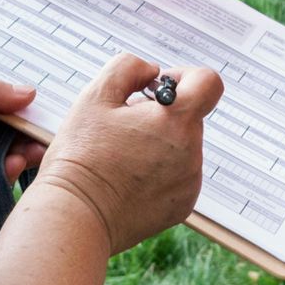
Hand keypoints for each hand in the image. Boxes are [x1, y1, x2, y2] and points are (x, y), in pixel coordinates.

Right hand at [27, 53, 221, 255]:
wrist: (75, 216)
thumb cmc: (82, 157)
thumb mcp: (95, 96)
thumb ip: (129, 68)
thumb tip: (152, 71)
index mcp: (177, 121)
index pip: (209, 83)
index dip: (185, 77)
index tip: (159, 89)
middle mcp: (192, 152)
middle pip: (188, 117)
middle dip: (160, 115)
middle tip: (122, 129)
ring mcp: (189, 182)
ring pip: (181, 147)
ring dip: (158, 144)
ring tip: (120, 157)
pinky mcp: (181, 206)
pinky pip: (177, 176)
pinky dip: (158, 172)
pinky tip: (127, 180)